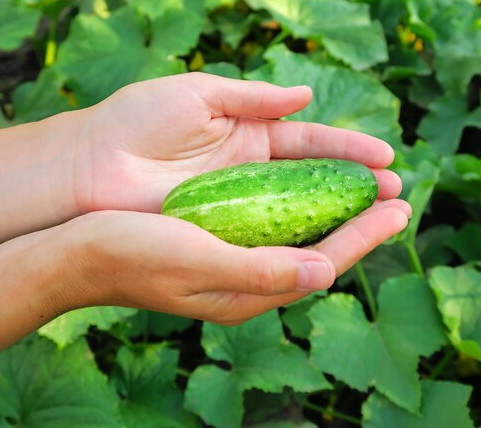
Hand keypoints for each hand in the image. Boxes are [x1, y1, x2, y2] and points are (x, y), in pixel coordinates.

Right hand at [65, 200, 410, 324]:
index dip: (364, 236)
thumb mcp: (198, 261)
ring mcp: (235, 261)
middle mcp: (249, 280)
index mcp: (248, 291)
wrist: (82, 252)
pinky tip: (310, 190)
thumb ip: (262, 271)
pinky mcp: (220, 242)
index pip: (322, 262)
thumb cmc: (134, 254)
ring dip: (335, 212)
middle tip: (398, 196)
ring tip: (367, 189)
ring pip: (300, 237)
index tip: (399, 210)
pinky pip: (274, 225)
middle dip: (360, 224)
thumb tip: (325, 275)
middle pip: (320, 250)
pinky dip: (300, 206)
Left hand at [73, 73, 401, 213]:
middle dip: (356, 187)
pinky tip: (335, 244)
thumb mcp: (198, 95)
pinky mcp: (222, 235)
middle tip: (396, 194)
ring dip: (340, 217)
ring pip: (300, 213)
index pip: (310, 143)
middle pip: (315, 181)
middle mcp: (251, 173)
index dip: (349, 150)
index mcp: (248, 135)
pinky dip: (302, 240)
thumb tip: (305, 95)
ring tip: (382, 219)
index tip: (386, 158)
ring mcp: (240, 207)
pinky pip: (270, 239)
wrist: (89, 166)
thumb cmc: (138, 122)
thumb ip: (253, 97)